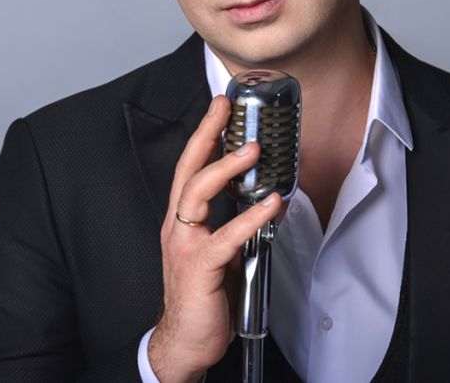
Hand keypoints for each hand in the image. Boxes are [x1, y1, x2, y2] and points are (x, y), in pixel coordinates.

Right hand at [148, 95, 282, 382]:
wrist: (185, 341)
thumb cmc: (203, 296)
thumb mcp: (218, 252)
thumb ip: (233, 225)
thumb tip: (263, 202)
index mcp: (181, 220)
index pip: (189, 168)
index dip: (203, 136)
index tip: (219, 108)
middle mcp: (178, 226)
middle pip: (188, 169)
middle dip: (206, 134)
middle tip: (226, 109)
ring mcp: (185, 245)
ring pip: (198, 194)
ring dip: (226, 168)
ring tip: (253, 149)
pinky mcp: (199, 267)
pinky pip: (226, 236)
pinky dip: (250, 218)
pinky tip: (271, 204)